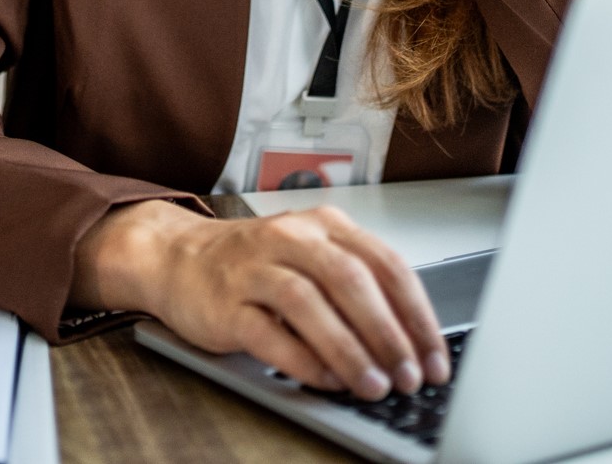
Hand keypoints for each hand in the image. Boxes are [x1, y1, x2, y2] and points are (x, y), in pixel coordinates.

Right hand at [74, 202, 448, 400]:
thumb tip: (411, 342)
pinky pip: (267, 332)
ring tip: (372, 386)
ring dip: (348, 349)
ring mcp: (255, 268)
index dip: (417, 314)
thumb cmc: (254, 264)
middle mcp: (292, 237)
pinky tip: (324, 381)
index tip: (434, 356)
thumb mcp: (312, 257)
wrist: (177, 257)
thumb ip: (357, 286)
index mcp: (324, 225)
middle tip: (410, 375)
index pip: (386, 264)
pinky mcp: (225, 302)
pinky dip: (301, 359)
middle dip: (388, 334)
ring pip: (310, 303)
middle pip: (351, 280)